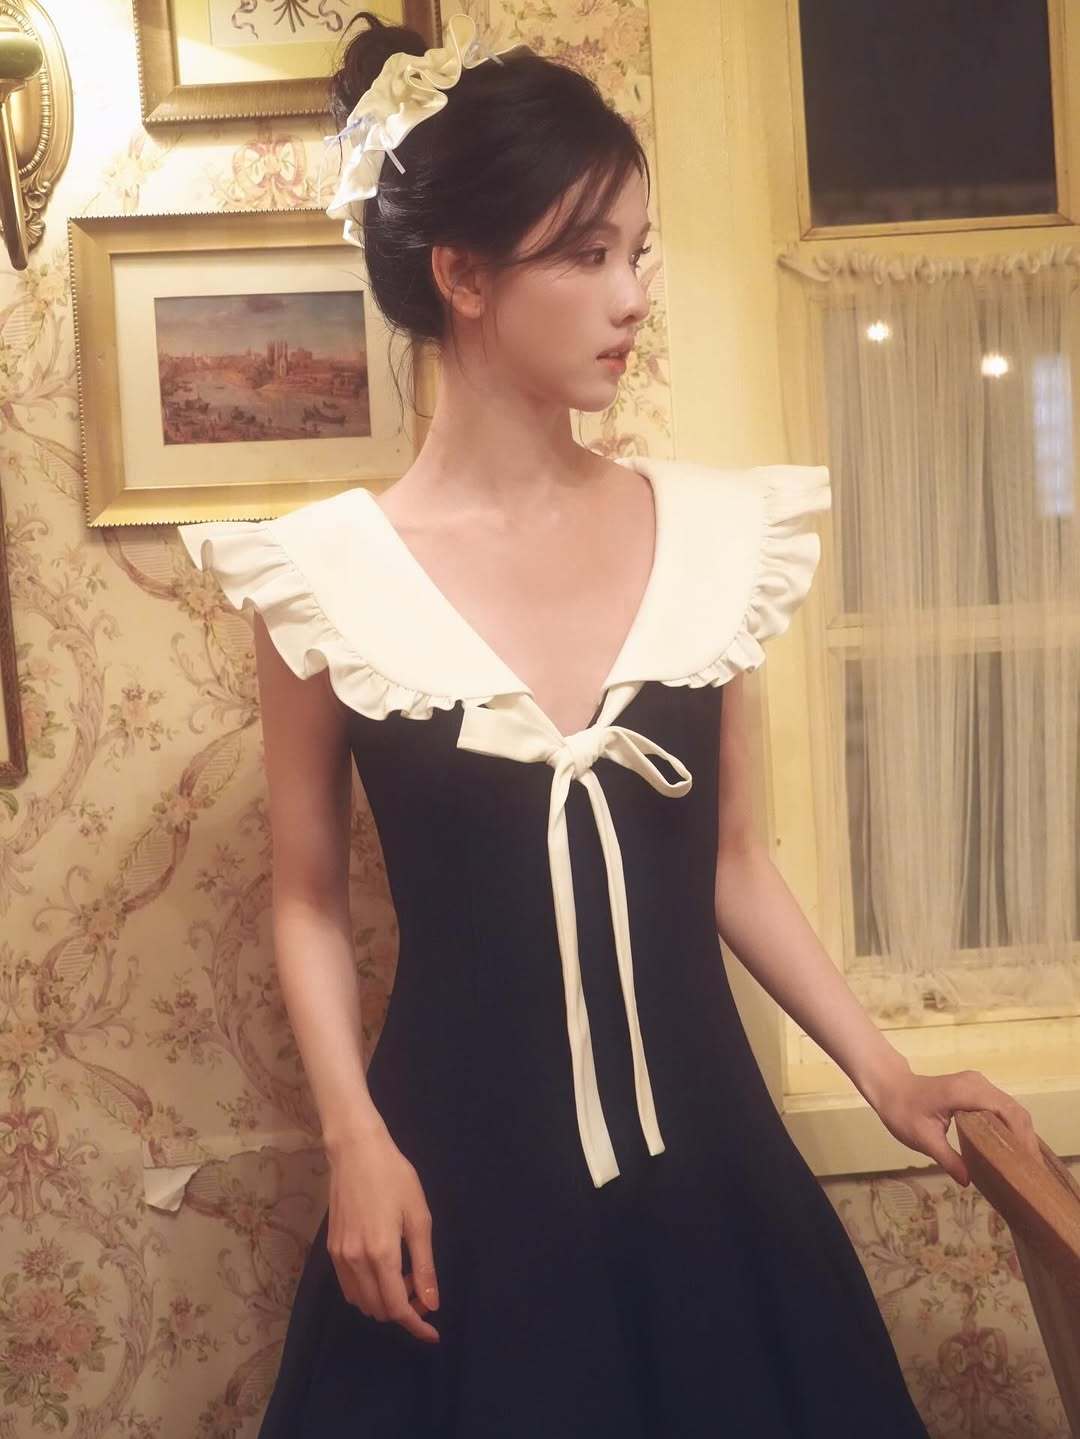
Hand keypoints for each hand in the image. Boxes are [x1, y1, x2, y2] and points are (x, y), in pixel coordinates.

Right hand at [325, 1122, 440, 1342]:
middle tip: (422, 1288)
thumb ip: (424, 1264)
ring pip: (361, 1302)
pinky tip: (383, 1270)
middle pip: (378, 1310)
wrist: (356, 1152)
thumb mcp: (418, 1217)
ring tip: (404, 1275)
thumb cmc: (394, 1177)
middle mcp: (355, 1261)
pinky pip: (349, 1287)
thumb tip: (431, 1303)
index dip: (416, 1325)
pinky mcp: (331, 1249)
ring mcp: (339, 1257)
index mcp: (381, 1254)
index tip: (432, 1333)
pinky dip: (367, 1291)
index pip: (397, 1307)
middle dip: (403, 1310)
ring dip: (385, 1301)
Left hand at [867, 1066, 1040, 1185]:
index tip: (1029, 1163)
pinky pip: (1002, 1106)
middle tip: (1032, 1170)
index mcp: (965, 1092)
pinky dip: (1011, 1126)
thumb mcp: (923, 1139)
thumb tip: (967, 1181)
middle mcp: (976, 1083)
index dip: (1021, 1136)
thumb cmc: (902, 1112)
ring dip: (1021, 1133)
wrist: (891, 1088)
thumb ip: (948, 1159)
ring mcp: (978, 1084)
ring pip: (1011, 1107)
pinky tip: (1012, 1148)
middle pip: (1014, 1109)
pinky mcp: (977, 1089)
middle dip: (1026, 1139)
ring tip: (1027, 1163)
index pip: (1005, 1112)